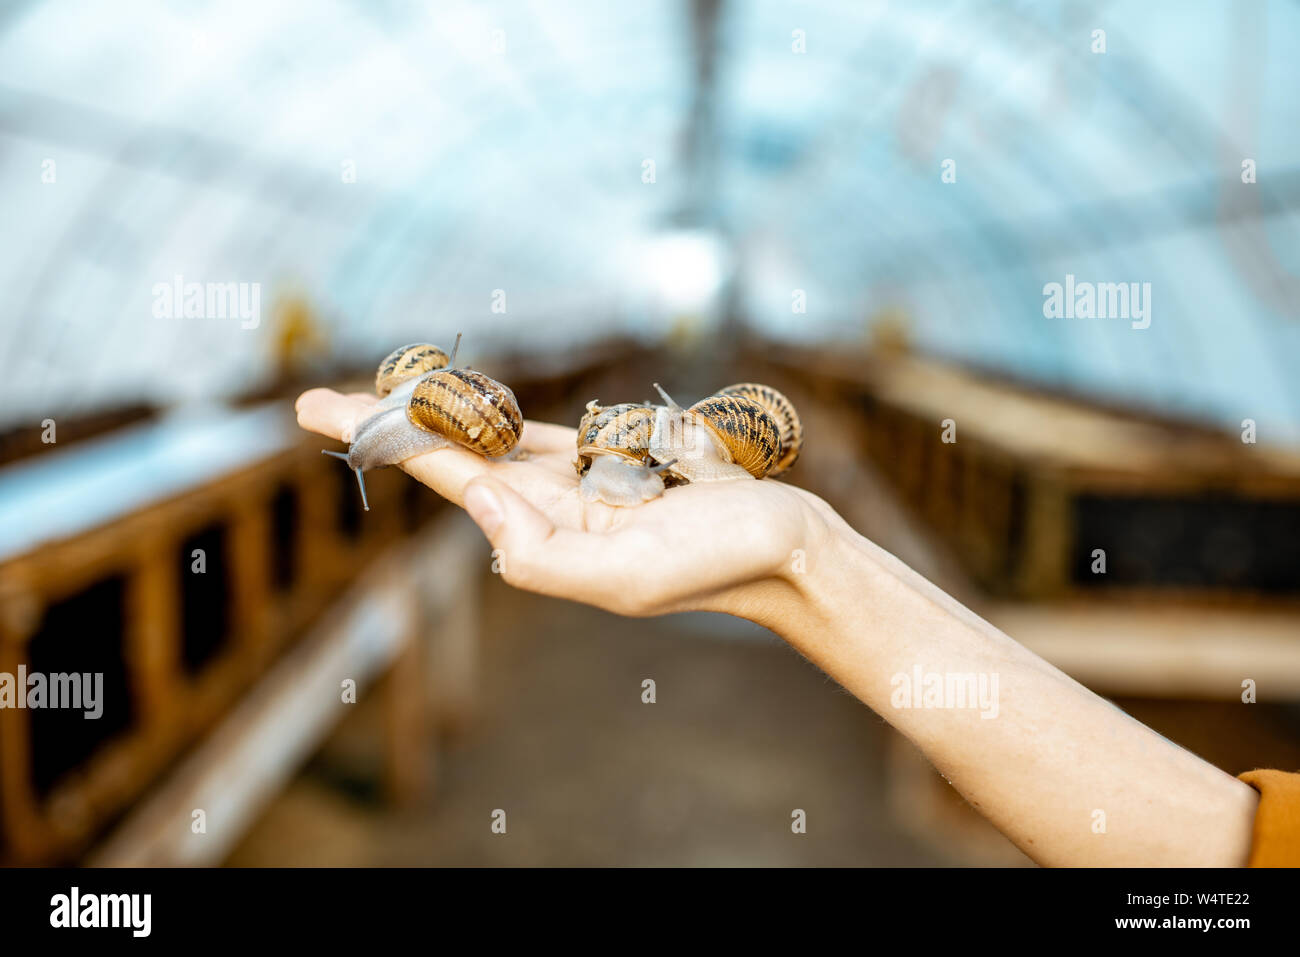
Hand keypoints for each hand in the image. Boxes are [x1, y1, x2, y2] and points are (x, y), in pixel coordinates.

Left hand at [295, 388, 835, 620]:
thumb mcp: (628, 577)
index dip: (383, 436)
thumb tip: (475, 500)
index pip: (446, 473)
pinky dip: (503, 420)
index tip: (318, 409)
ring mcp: (579, 484)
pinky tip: (470, 414)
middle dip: (386, 426)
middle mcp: (548, 507)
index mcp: (541, 532)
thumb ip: (544, 555)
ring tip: (379, 399)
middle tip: (311, 400)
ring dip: (434, 418)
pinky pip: (547, 436)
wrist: (784, 550)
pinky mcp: (616, 464)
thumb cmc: (718, 563)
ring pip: (491, 440)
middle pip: (451, 452)